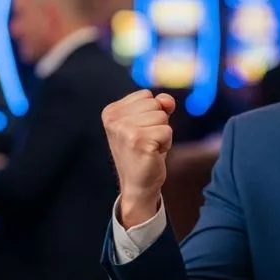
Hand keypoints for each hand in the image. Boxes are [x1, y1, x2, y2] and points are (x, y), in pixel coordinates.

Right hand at [102, 89, 175, 227]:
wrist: (138, 184)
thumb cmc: (143, 151)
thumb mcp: (148, 123)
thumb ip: (158, 105)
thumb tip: (167, 100)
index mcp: (111, 111)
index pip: (146, 95)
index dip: (151, 113)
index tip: (141, 131)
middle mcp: (114, 119)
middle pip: (155, 104)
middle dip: (158, 123)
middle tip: (147, 141)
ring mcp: (125, 130)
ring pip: (162, 117)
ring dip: (162, 133)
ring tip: (149, 147)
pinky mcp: (139, 141)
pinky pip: (167, 131)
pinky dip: (166, 143)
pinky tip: (153, 154)